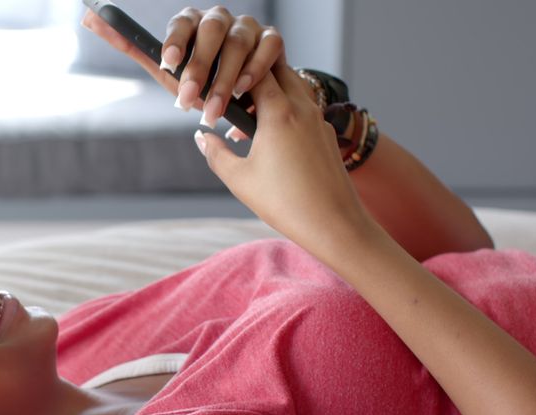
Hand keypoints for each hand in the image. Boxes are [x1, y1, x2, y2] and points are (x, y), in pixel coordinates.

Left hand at [82, 5, 285, 128]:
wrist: (243, 95)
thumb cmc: (198, 80)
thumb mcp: (166, 69)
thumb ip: (132, 46)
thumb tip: (89, 19)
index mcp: (191, 23)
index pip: (181, 23)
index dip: (175, 40)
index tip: (167, 61)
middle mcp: (219, 19)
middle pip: (211, 32)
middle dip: (199, 68)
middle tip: (187, 100)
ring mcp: (248, 27)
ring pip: (239, 43)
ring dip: (225, 80)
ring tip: (214, 109)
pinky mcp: (272, 39)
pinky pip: (268, 48)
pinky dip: (256, 70)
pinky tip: (245, 92)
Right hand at [193, 66, 375, 252]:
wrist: (334, 223)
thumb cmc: (285, 202)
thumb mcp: (239, 179)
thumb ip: (216, 153)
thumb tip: (202, 137)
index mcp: (279, 111)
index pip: (255, 70)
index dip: (234, 70)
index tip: (217, 79)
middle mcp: (303, 108)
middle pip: (279, 70)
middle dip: (254, 74)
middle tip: (230, 91)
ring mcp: (319, 120)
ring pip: (295, 88)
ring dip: (271, 93)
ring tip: (247, 116)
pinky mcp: (326, 136)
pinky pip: (304, 109)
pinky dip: (286, 110)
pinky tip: (270, 136)